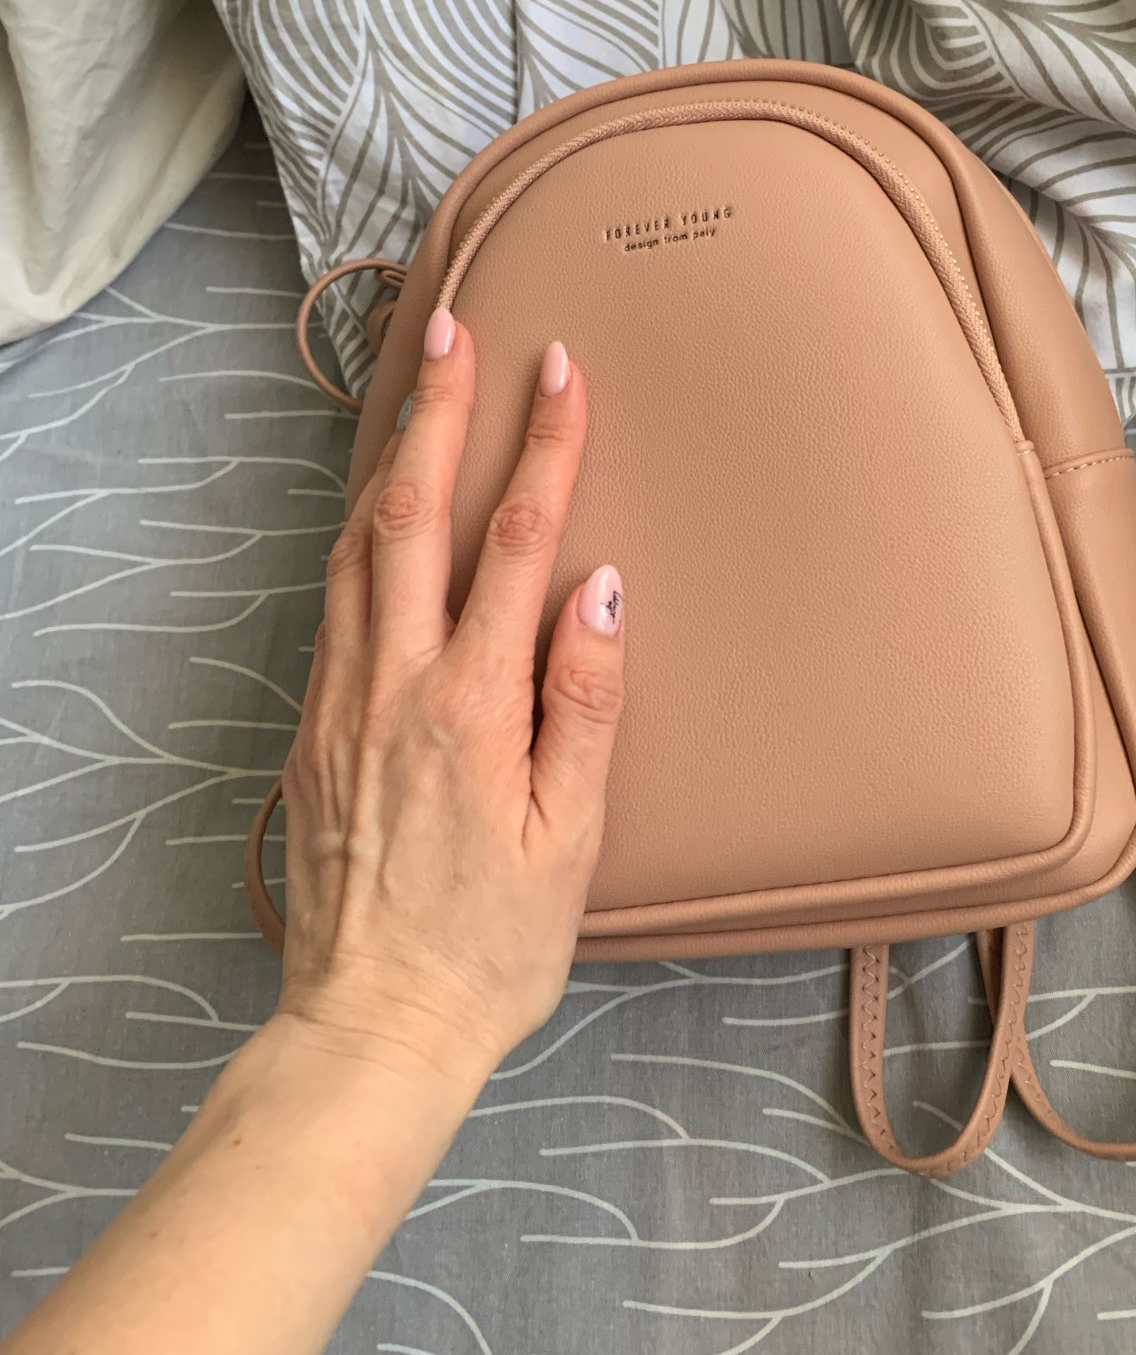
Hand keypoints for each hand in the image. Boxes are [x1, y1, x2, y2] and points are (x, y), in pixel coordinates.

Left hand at [273, 311, 623, 1094]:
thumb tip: (604, 589)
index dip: (542, 447)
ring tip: (416, 390)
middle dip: (441, 413)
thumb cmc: (488, 946)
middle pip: (412, 515)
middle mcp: (392, 685)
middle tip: (460, 329)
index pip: (512, 543)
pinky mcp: (312, 728)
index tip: (560, 370)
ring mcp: (341, 701)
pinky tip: (372, 510)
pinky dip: (355, 532)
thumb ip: (585, 704)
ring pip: (355, 548)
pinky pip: (333, 600)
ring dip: (390, 458)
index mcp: (469, 707)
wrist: (371, 1025)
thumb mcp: (569, 839)